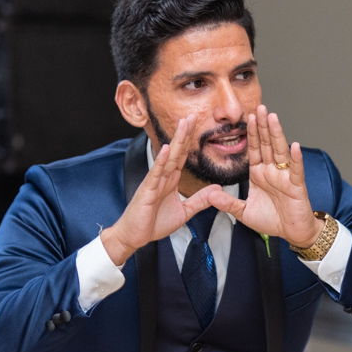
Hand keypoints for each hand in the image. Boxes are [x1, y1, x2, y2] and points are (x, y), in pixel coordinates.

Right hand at [101, 115, 222, 265]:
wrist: (134, 237)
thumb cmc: (153, 223)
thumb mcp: (184, 212)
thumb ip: (199, 200)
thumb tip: (217, 189)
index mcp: (170, 180)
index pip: (182, 156)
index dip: (190, 141)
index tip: (198, 125)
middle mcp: (162, 177)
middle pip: (177, 151)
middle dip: (185, 133)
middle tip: (192, 115)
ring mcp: (154, 182)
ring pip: (168, 157)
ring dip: (176, 140)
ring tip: (183, 124)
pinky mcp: (147, 190)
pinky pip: (156, 173)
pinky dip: (162, 160)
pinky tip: (167, 149)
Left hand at [207, 105, 322, 247]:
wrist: (292, 233)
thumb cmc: (272, 220)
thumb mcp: (244, 212)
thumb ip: (228, 203)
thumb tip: (210, 194)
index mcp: (259, 174)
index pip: (254, 149)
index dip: (251, 133)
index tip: (248, 117)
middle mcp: (272, 171)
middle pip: (267, 144)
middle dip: (263, 126)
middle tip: (260, 107)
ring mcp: (285, 176)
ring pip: (280, 151)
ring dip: (277, 134)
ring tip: (273, 118)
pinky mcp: (296, 186)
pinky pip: (296, 170)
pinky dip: (296, 159)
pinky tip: (295, 146)